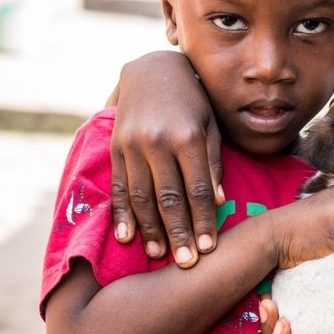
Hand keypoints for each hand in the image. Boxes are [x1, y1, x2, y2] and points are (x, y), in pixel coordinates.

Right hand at [109, 51, 223, 267]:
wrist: (152, 70)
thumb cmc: (193, 101)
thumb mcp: (212, 125)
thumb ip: (214, 162)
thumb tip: (219, 202)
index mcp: (188, 137)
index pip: (198, 188)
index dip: (203, 220)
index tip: (209, 248)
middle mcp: (157, 142)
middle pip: (169, 197)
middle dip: (178, 233)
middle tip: (186, 263)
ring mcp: (132, 145)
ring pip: (142, 196)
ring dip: (151, 230)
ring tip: (159, 256)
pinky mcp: (115, 147)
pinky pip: (120, 186)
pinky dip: (122, 213)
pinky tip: (125, 237)